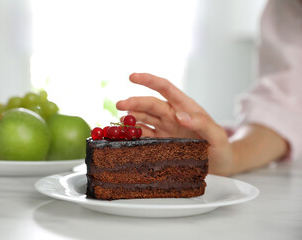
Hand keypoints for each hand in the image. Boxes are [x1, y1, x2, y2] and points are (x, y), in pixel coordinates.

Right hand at [116, 73, 234, 175]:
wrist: (220, 164)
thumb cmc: (221, 147)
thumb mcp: (217, 135)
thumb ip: (202, 124)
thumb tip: (180, 116)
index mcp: (185, 107)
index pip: (165, 88)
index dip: (149, 81)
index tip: (132, 77)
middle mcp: (172, 115)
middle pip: (150, 104)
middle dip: (134, 102)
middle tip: (119, 104)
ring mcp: (165, 129)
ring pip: (144, 118)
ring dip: (130, 117)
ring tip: (119, 122)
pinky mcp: (161, 143)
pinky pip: (144, 136)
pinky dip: (133, 134)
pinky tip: (125, 135)